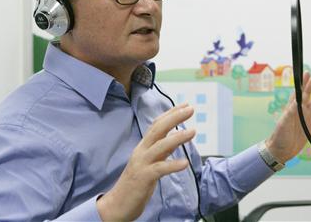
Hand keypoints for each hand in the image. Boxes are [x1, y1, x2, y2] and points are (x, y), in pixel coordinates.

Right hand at [97, 103, 195, 220]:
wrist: (118, 204)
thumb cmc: (136, 182)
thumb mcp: (151, 162)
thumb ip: (164, 150)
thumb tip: (177, 137)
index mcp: (144, 146)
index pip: (157, 124)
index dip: (171, 113)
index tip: (185, 105)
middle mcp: (142, 151)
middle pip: (158, 129)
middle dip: (174, 117)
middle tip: (190, 109)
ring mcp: (142, 163)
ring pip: (160, 146)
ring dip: (177, 137)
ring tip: (193, 131)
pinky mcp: (143, 178)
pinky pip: (160, 169)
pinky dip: (173, 165)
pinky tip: (185, 163)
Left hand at [265, 71, 310, 163]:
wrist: (281, 151)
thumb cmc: (279, 136)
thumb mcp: (283, 123)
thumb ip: (290, 112)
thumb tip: (296, 101)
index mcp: (292, 108)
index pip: (298, 92)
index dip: (303, 82)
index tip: (307, 73)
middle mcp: (299, 111)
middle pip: (308, 94)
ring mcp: (305, 118)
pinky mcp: (310, 127)